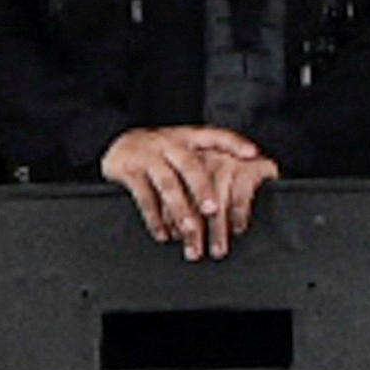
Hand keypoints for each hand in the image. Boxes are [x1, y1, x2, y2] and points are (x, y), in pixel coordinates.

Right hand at [100, 125, 277, 257]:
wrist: (117, 145)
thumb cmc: (158, 153)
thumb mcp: (181, 149)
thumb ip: (204, 163)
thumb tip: (236, 189)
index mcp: (186, 137)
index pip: (214, 135)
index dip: (233, 143)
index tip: (252, 154)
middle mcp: (169, 144)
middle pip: (190, 166)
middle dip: (203, 189)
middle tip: (214, 210)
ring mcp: (148, 157)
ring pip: (168, 185)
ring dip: (180, 210)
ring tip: (190, 231)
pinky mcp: (129, 171)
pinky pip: (144, 197)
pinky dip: (154, 219)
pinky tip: (163, 234)